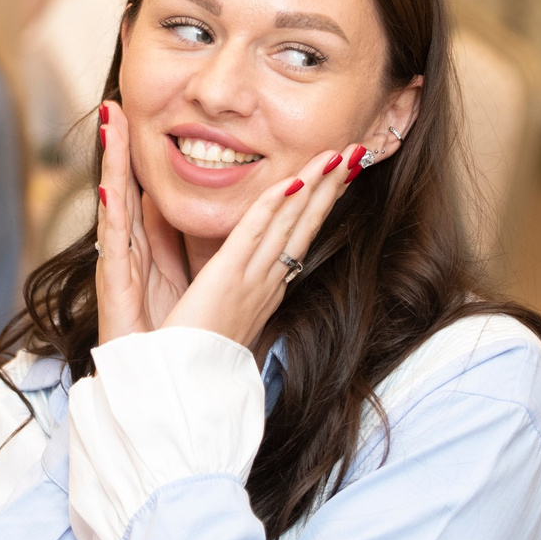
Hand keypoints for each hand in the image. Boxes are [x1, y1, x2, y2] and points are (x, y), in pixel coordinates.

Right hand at [92, 102, 192, 342]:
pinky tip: (113, 183)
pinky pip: (117, 239)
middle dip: (122, 145)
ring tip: (111, 122)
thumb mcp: (189, 282)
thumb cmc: (173, 341)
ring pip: (116, 201)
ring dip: (112, 161)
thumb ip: (186, 250)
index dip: (139, 156)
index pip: (146, 192)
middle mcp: (132, 252)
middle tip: (116, 104)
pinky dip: (114, 208)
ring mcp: (120, 264)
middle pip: (126, 187)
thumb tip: (196, 215)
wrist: (159, 386)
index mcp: (152, 251)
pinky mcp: (115, 284)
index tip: (134, 118)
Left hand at [165, 143, 359, 349]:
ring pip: (290, 223)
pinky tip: (292, 181)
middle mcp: (267, 282)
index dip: (320, 206)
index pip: (299, 239)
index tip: (338, 178)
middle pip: (306, 226)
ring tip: (338, 156)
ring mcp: (251, 278)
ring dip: (315, 186)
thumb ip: (229, 286)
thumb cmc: (196, 354)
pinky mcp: (227, 276)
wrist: (187, 384)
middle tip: (353, 155)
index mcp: (265, 290)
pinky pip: (253, 234)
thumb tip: (234, 267)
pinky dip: (273, 206)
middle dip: (330, 189)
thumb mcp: (221, 316)